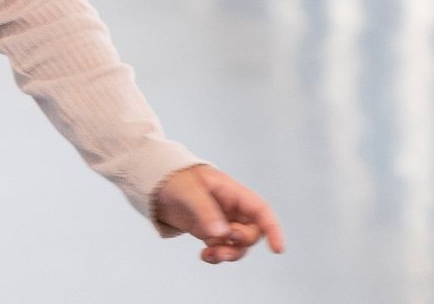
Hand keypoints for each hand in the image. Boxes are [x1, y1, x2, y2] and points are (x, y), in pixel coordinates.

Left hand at [152, 164, 285, 264]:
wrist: (156, 182)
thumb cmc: (175, 177)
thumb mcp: (189, 191)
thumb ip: (206, 211)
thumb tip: (221, 234)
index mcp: (232, 192)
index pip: (261, 210)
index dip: (273, 229)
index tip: (277, 250)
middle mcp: (231, 208)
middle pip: (252, 232)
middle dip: (241, 242)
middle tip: (221, 241)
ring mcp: (221, 220)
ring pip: (238, 244)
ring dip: (228, 254)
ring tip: (209, 254)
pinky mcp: (210, 231)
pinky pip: (222, 248)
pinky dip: (216, 256)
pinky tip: (204, 255)